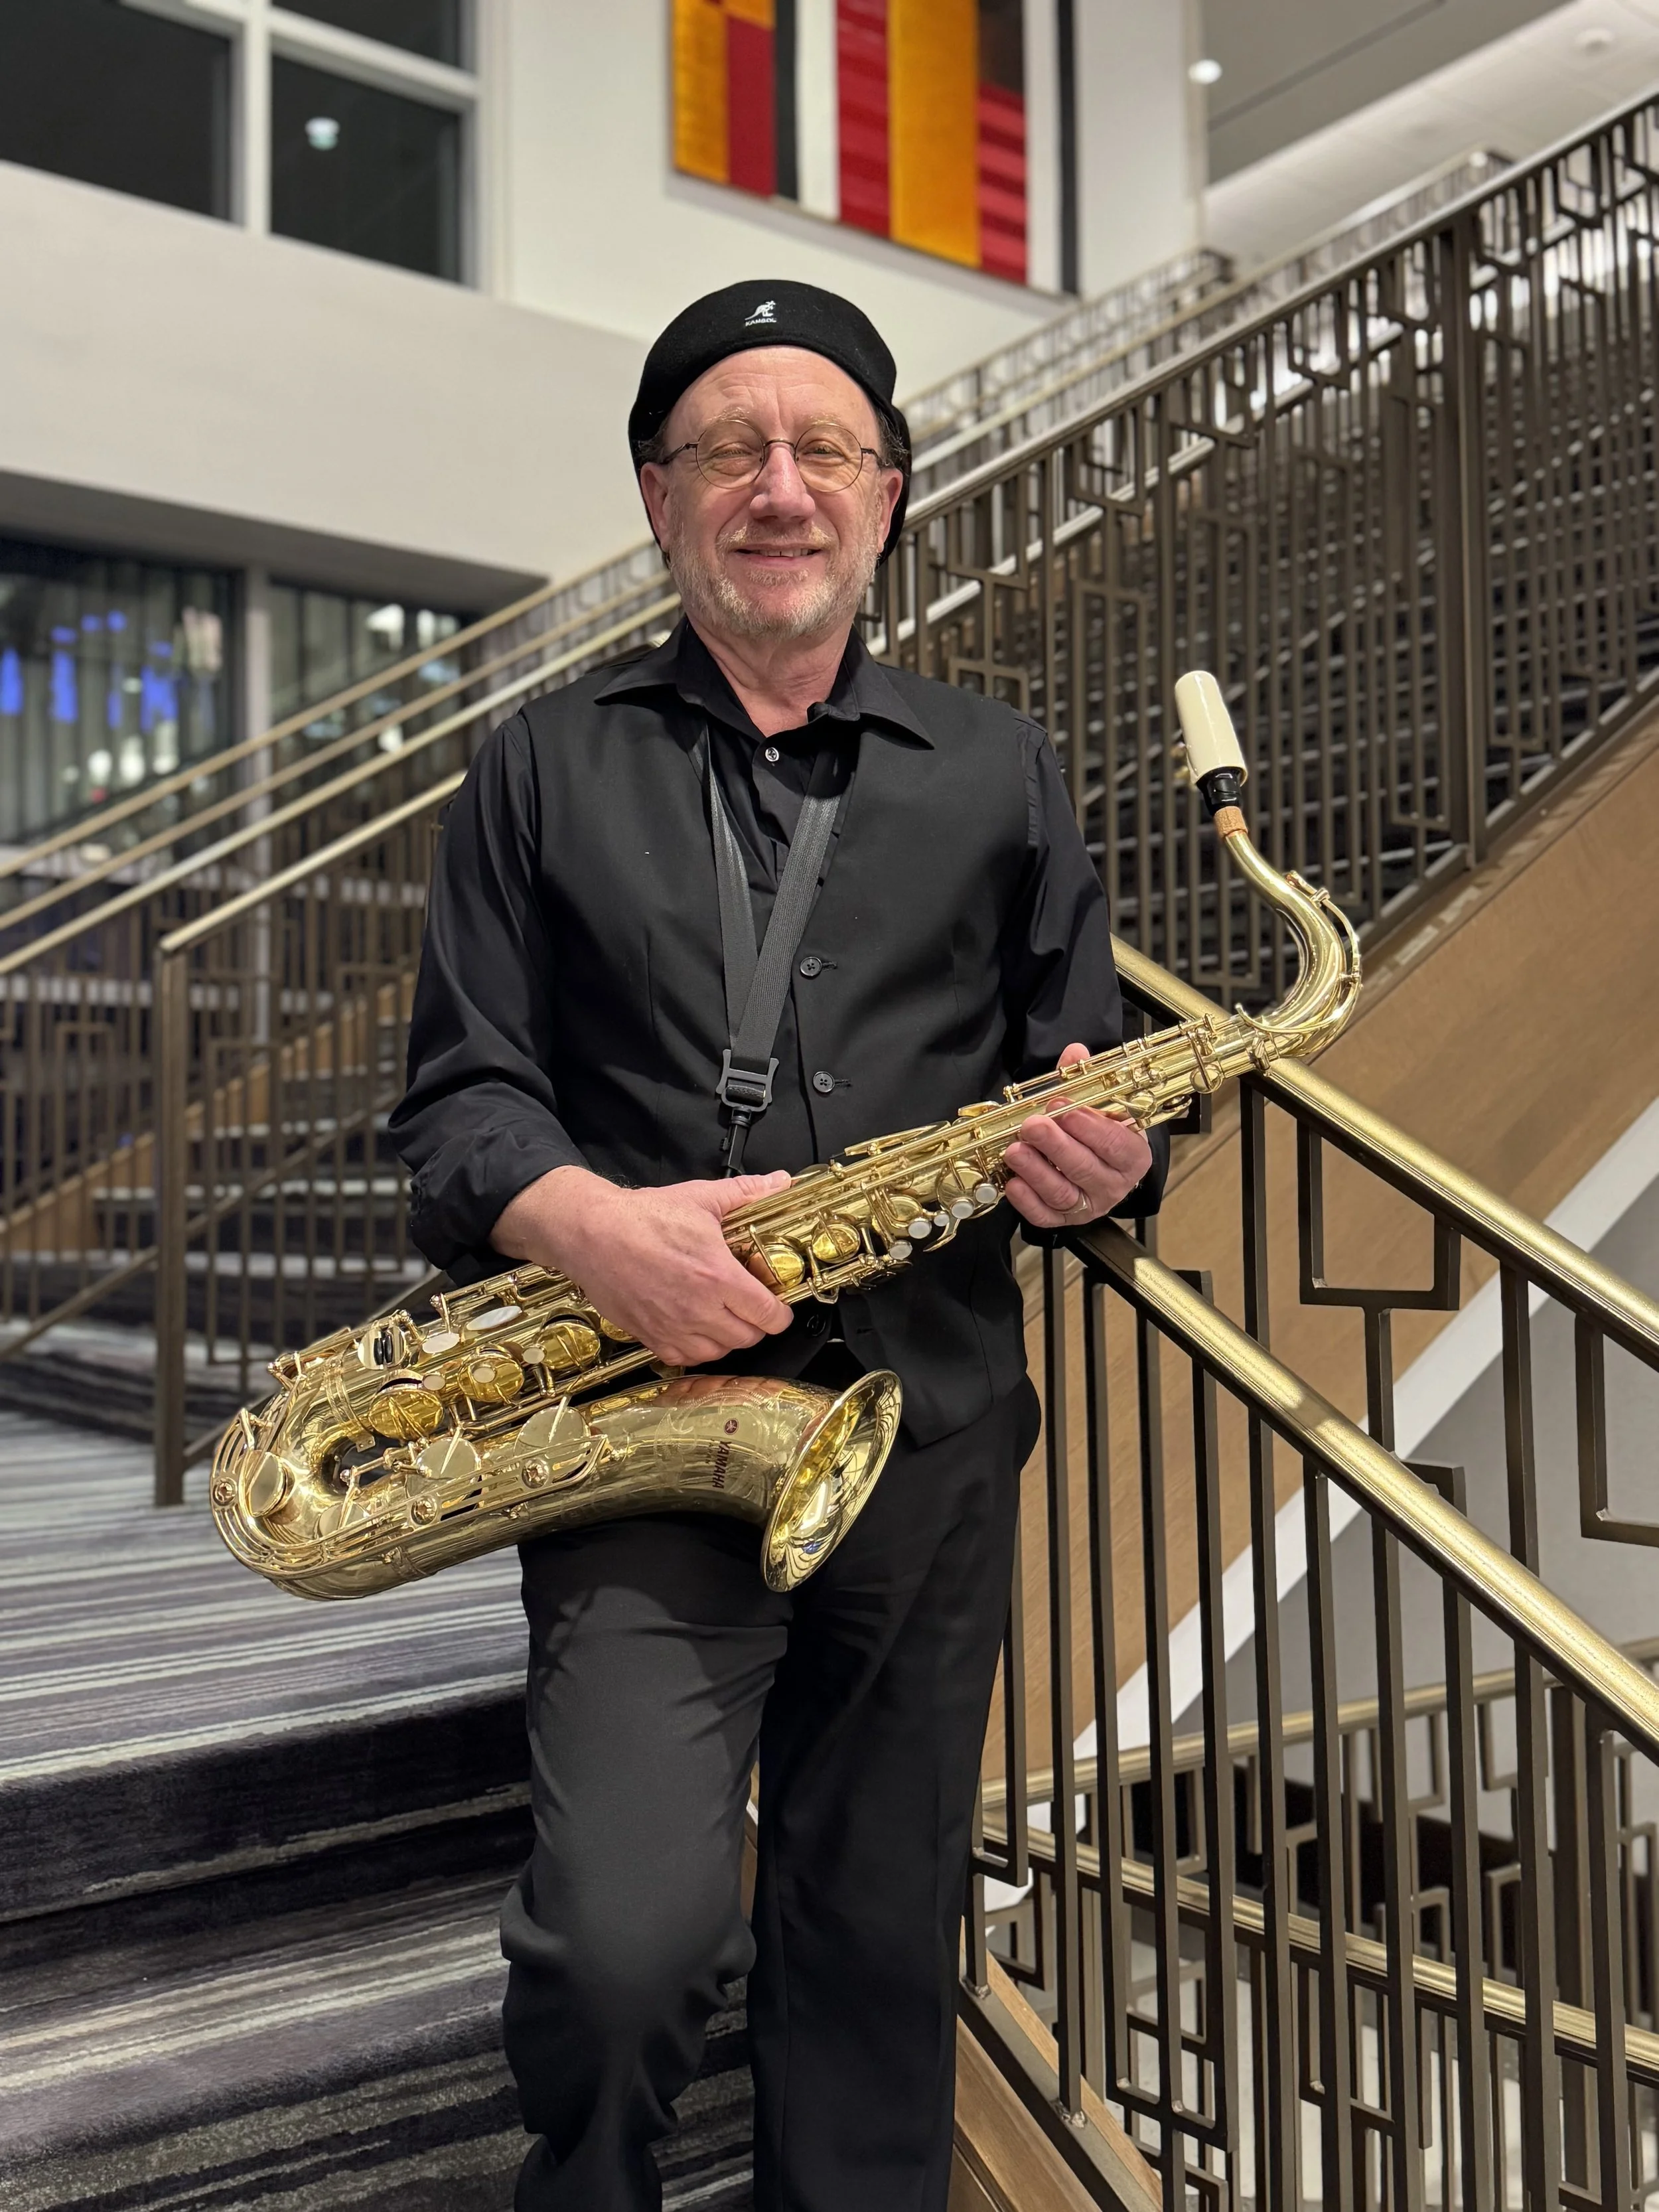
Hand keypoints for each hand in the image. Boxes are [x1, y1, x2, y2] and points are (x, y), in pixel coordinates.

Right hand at [491, 1164, 793, 1365]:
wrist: (591, 1234)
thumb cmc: (642, 1217)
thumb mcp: (700, 1198)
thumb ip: (746, 1193)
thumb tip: (780, 1181)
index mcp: (718, 1277)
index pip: (768, 1315)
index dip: (780, 1312)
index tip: (778, 1304)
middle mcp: (699, 1310)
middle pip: (748, 1337)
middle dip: (757, 1323)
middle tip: (751, 1305)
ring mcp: (673, 1328)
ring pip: (720, 1352)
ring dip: (728, 1337)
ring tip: (724, 1316)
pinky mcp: (650, 1337)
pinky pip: (686, 1359)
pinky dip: (697, 1349)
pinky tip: (696, 1328)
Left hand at [1003, 1043, 1153, 1230]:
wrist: (1099, 1164)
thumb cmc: (1098, 1131)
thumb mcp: (1097, 1104)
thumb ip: (1084, 1080)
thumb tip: (1074, 1052)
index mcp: (1132, 1155)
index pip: (1116, 1144)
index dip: (1089, 1127)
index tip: (1064, 1108)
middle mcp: (1115, 1184)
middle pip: (1086, 1168)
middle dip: (1056, 1146)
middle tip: (1032, 1125)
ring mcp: (1089, 1205)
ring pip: (1063, 1193)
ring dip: (1036, 1172)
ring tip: (1015, 1150)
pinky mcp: (1065, 1221)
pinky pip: (1045, 1216)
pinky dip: (1027, 1202)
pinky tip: (1012, 1183)